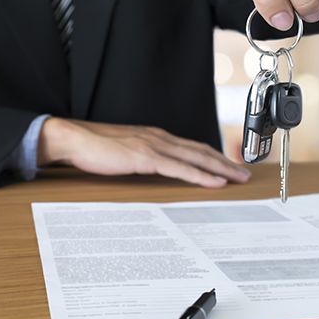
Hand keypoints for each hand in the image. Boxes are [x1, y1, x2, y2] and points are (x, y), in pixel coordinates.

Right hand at [38, 117, 250, 186]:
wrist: (74, 139)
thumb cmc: (95, 148)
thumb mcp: (126, 153)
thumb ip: (143, 159)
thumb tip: (156, 172)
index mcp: (155, 137)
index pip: (192, 147)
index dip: (213, 157)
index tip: (229, 167)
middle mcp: (159, 138)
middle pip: (201, 150)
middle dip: (225, 163)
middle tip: (244, 174)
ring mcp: (154, 146)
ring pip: (196, 157)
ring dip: (220, 168)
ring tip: (237, 178)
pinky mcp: (145, 157)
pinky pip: (179, 168)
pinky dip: (200, 175)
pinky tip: (214, 181)